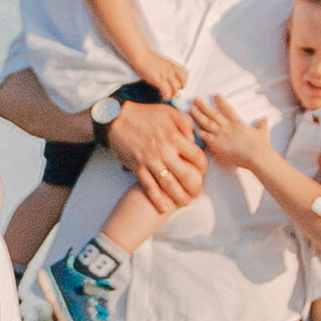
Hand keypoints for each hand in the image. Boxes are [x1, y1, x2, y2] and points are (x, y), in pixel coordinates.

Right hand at [107, 96, 204, 214]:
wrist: (116, 119)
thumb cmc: (144, 114)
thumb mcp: (169, 112)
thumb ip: (185, 124)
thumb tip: (193, 140)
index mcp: (174, 137)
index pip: (197, 157)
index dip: (203, 166)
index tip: (202, 171)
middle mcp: (164, 152)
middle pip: (186, 176)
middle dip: (195, 187)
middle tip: (197, 192)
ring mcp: (150, 162)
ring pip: (169, 185)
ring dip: (179, 197)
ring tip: (185, 203)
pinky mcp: (138, 168)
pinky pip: (149, 187)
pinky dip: (157, 199)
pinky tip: (163, 209)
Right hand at [136, 49, 187, 100]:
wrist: (141, 55)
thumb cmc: (149, 60)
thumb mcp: (163, 63)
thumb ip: (168, 70)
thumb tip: (170, 80)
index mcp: (173, 65)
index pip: (185, 74)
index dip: (183, 82)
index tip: (178, 86)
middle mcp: (171, 69)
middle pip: (183, 82)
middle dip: (178, 90)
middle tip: (172, 92)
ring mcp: (165, 74)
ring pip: (176, 88)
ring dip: (172, 94)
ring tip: (166, 95)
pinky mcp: (158, 79)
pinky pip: (167, 91)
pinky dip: (166, 96)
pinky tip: (162, 96)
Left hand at [190, 92, 277, 183]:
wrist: (256, 156)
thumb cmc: (261, 146)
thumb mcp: (263, 133)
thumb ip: (262, 125)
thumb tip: (265, 119)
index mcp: (237, 123)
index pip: (227, 109)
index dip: (221, 101)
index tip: (215, 95)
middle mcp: (227, 127)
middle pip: (213, 114)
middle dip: (203, 106)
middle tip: (195, 99)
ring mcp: (221, 135)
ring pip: (207, 123)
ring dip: (198, 116)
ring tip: (191, 109)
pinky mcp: (217, 145)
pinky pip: (205, 137)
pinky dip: (198, 132)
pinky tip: (192, 128)